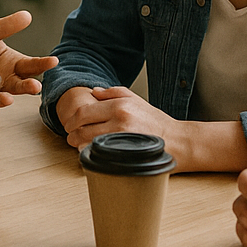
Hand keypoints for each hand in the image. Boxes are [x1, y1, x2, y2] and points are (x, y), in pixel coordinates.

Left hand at [0, 11, 56, 108]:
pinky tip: (5, 98)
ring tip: (24, 90)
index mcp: (14, 62)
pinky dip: (0, 100)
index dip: (44, 63)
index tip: (53, 61)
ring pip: (12, 92)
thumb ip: (5, 26)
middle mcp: (10, 78)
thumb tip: (27, 15)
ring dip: (18, 93)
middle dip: (32, 84)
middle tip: (37, 86)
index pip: (33, 64)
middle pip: (25, 81)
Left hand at [57, 84, 176, 147]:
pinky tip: (92, 153)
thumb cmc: (156, 121)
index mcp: (120, 106)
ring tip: (79, 145)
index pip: (83, 112)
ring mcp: (122, 139)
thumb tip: (92, 92)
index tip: (69, 125)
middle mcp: (120, 121)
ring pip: (87, 143)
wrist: (178, 141)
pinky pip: (99, 155)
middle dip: (72, 134)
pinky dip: (91, 154)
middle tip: (70, 137)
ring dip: (79, 145)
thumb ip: (112, 93)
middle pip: (82, 129)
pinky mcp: (125, 154)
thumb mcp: (135, 99)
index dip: (71, 120)